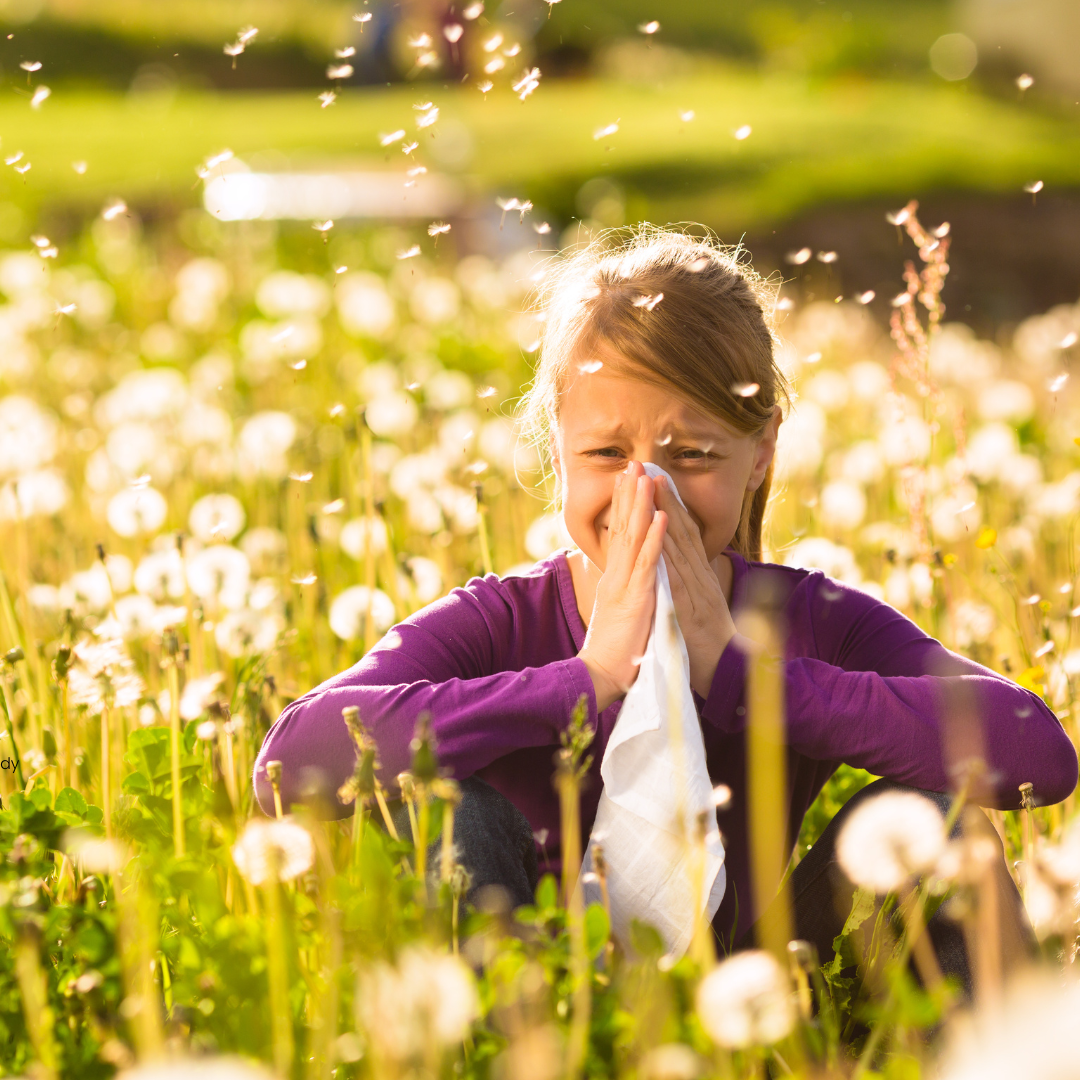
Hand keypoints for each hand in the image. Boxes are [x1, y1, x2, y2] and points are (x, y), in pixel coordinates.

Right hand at [578, 462, 667, 711]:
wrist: (601, 675)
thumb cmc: (614, 650)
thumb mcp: (618, 611)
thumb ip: (622, 590)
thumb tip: (623, 575)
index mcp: (614, 578)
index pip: (618, 534)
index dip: (624, 505)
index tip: (628, 480)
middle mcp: (616, 575)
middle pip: (622, 527)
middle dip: (628, 494)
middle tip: (633, 463)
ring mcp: (625, 584)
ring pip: (633, 537)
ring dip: (640, 505)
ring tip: (646, 477)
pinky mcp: (636, 597)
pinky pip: (648, 563)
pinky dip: (655, 538)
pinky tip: (661, 516)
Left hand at [653, 474, 736, 698]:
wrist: (728, 674)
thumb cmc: (709, 644)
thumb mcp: (699, 608)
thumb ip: (690, 586)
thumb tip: (681, 569)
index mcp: (699, 577)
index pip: (683, 534)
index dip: (670, 505)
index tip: (656, 479)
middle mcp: (699, 577)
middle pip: (681, 530)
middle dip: (665, 498)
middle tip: (650, 467)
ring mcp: (696, 590)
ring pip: (679, 545)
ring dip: (665, 513)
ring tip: (652, 485)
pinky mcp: (689, 608)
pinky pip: (676, 576)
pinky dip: (668, 552)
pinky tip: (658, 532)